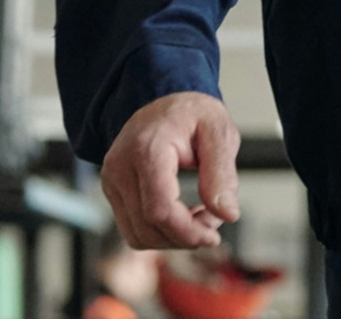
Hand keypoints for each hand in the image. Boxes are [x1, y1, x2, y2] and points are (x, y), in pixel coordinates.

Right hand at [100, 91, 241, 250]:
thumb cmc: (193, 114)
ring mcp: (111, 180)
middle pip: (147, 227)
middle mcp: (120, 167)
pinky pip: (133, 228)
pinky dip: (160, 232)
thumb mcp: (219, 133)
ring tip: (201, 215)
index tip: (214, 236)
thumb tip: (228, 214)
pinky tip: (183, 216)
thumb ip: (223, 174)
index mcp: (146, 150)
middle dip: (185, 236)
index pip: (159, 210)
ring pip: (137, 234)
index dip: (188, 232)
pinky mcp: (112, 191)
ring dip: (173, 238)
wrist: (165, 102)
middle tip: (215, 218)